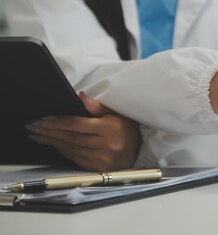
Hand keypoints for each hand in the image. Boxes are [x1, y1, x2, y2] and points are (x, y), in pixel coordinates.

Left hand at [25, 92, 140, 170]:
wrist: (138, 151)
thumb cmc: (127, 129)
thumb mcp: (117, 114)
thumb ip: (98, 106)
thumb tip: (80, 96)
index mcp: (109, 128)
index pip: (76, 124)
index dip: (56, 122)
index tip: (41, 120)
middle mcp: (105, 144)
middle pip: (70, 137)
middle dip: (49, 132)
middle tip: (33, 127)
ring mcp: (101, 158)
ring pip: (70, 148)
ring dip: (52, 142)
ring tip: (38, 136)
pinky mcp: (97, 168)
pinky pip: (75, 158)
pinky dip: (62, 151)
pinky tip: (54, 145)